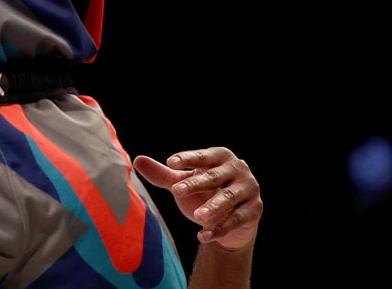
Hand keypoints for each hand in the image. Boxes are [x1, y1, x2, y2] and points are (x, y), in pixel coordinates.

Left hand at [134, 147, 261, 250]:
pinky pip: (236, 221)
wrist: (232, 220)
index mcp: (221, 157)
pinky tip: (203, 235)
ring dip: (213, 207)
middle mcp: (238, 169)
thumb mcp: (184, 184)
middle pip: (215, 177)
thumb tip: (138, 160)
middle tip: (177, 191)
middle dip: (196, 184)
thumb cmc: (205, 194)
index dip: (188, 159)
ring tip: (197, 215)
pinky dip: (219, 229)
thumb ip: (164, 174)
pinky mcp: (254, 211)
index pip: (203, 156)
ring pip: (229, 198)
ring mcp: (249, 190)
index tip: (171, 162)